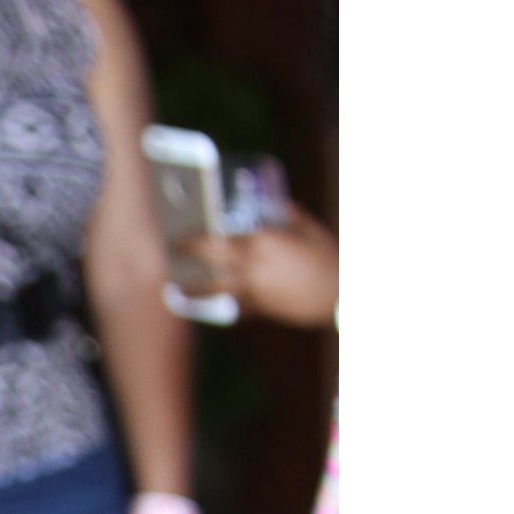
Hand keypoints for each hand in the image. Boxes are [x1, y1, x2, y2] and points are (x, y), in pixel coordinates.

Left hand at [177, 209, 337, 328]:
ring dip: (192, 289)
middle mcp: (250, 266)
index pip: (215, 239)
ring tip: (177, 287)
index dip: (192, 238)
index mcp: (259, 241)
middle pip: (206, 263)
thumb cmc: (327, 256)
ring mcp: (253, 290)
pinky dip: (222, 302)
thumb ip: (286, 214)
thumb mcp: (306, 228)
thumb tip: (272, 206)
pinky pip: (233, 305)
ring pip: (212, 290)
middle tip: (171, 255)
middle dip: (184, 258)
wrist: (341, 292)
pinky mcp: (259, 308)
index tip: (178, 236)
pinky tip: (211, 302)